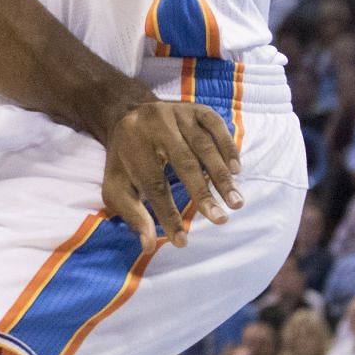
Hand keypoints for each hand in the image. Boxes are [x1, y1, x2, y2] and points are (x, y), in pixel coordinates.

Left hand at [100, 99, 242, 251]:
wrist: (129, 115)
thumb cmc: (126, 160)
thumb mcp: (117, 186)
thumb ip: (132, 214)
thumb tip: (148, 246)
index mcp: (132, 146)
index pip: (154, 186)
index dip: (168, 215)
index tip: (182, 241)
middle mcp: (155, 125)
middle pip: (183, 163)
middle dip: (203, 195)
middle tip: (221, 221)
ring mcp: (177, 112)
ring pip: (203, 145)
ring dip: (222, 175)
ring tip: (236, 202)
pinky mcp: (194, 107)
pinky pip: (216, 126)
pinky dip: (228, 147)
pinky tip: (237, 170)